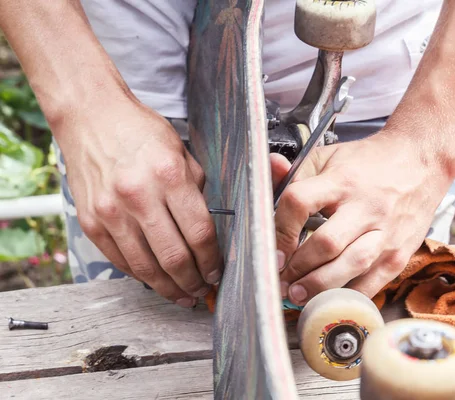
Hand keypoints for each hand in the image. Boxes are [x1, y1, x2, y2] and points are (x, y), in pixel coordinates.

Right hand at [57, 99, 220, 307]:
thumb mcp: (181, 152)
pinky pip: (121, 260)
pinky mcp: (91, 222)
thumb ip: (195, 190)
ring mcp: (111, 212)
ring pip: (146, 267)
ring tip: (182, 296)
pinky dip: (141, 275)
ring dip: (168, 288)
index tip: (217, 272)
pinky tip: (155, 280)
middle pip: (174, 256)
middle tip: (203, 291)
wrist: (91, 117)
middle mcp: (138, 196)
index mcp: (169, 176)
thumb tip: (207, 228)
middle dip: (194, 282)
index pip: (199, 233)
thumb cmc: (140, 131)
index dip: (212, 260)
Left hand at [274, 133, 453, 305]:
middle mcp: (365, 208)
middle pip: (327, 243)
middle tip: (280, 280)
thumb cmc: (370, 163)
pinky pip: (372, 283)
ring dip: (319, 286)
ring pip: (351, 267)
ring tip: (298, 294)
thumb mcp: (329, 156)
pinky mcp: (399, 254)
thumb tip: (269, 169)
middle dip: (298, 267)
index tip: (272, 247)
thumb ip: (295, 172)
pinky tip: (330, 300)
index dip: (280, 229)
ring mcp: (386, 233)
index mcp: (341, 181)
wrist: (421, 163)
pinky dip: (348, 297)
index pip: (300, 203)